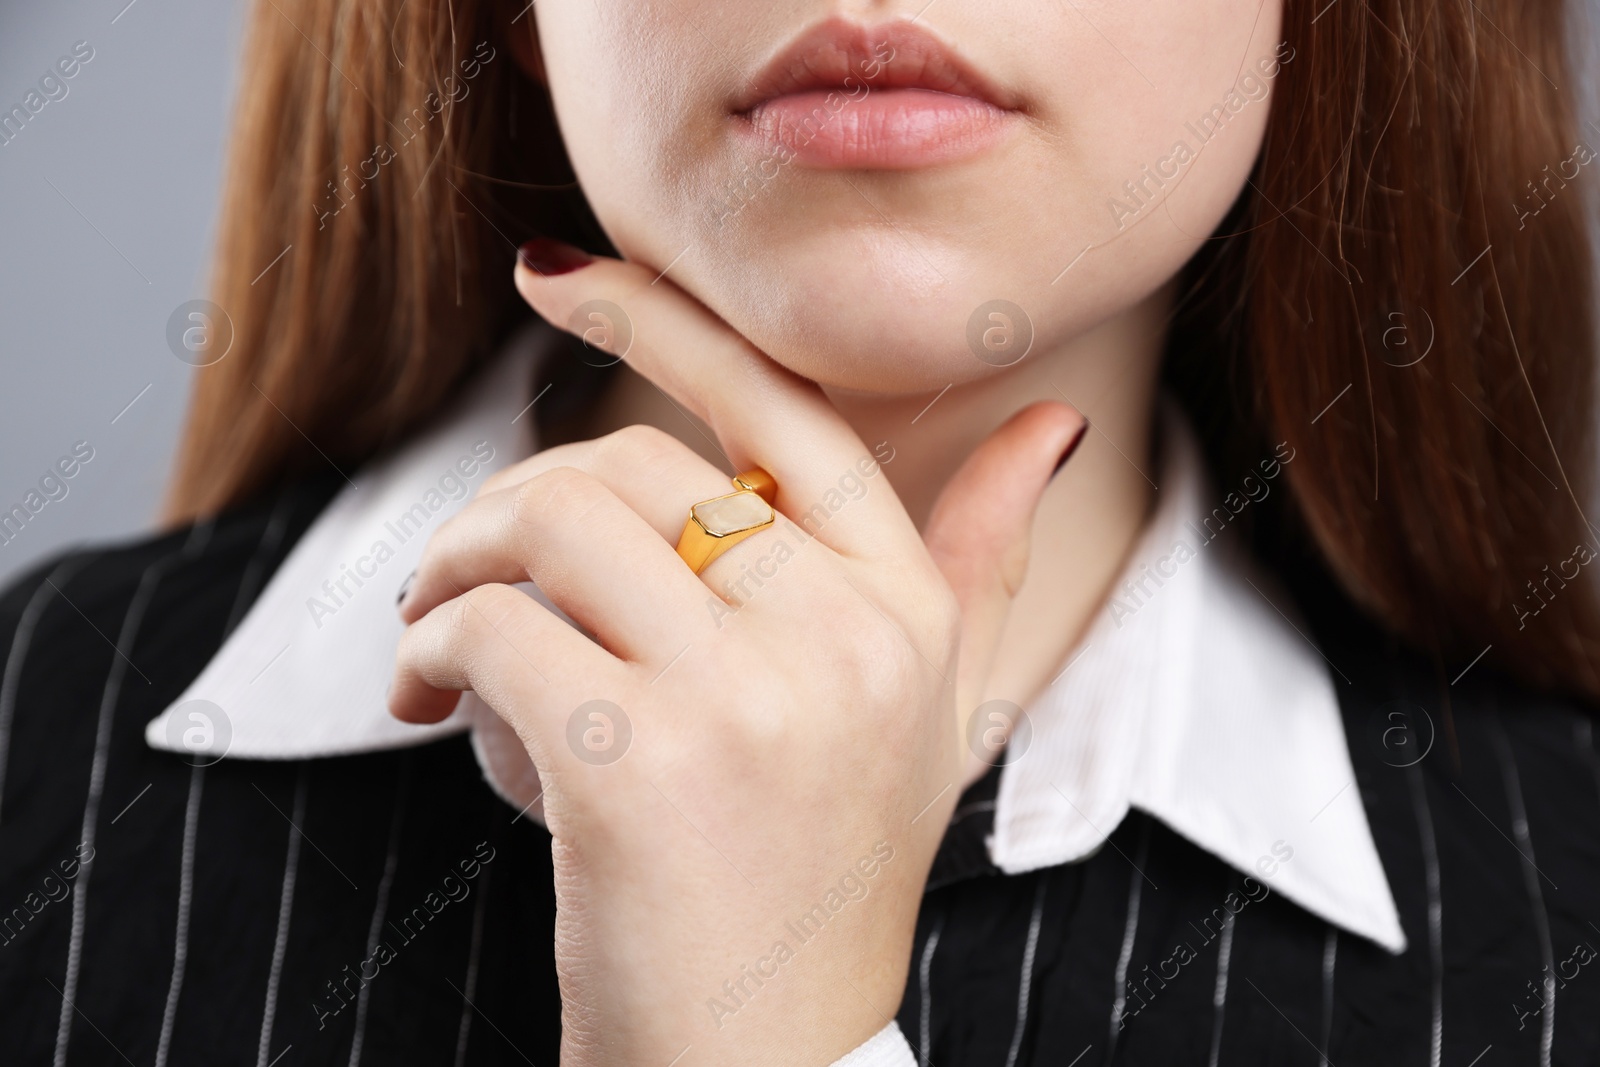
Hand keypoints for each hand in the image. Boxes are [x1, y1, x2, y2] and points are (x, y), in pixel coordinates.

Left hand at [388, 242, 1083, 1065]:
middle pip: (631, 464)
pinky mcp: (644, 762)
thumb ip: (982, 562)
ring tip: (432, 637)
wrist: (768, 1059)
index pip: (785, 409)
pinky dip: (432, 647)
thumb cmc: (826, 879)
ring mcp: (753, 697)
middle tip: (456, 576)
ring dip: (455, 566)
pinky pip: (494, 628)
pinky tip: (424, 700)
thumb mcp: (932, 718)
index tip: (558, 275)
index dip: (663, 318)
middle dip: (510, 503)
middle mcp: (850, 636)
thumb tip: (1052, 423)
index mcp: (910, 610)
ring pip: (553, 524)